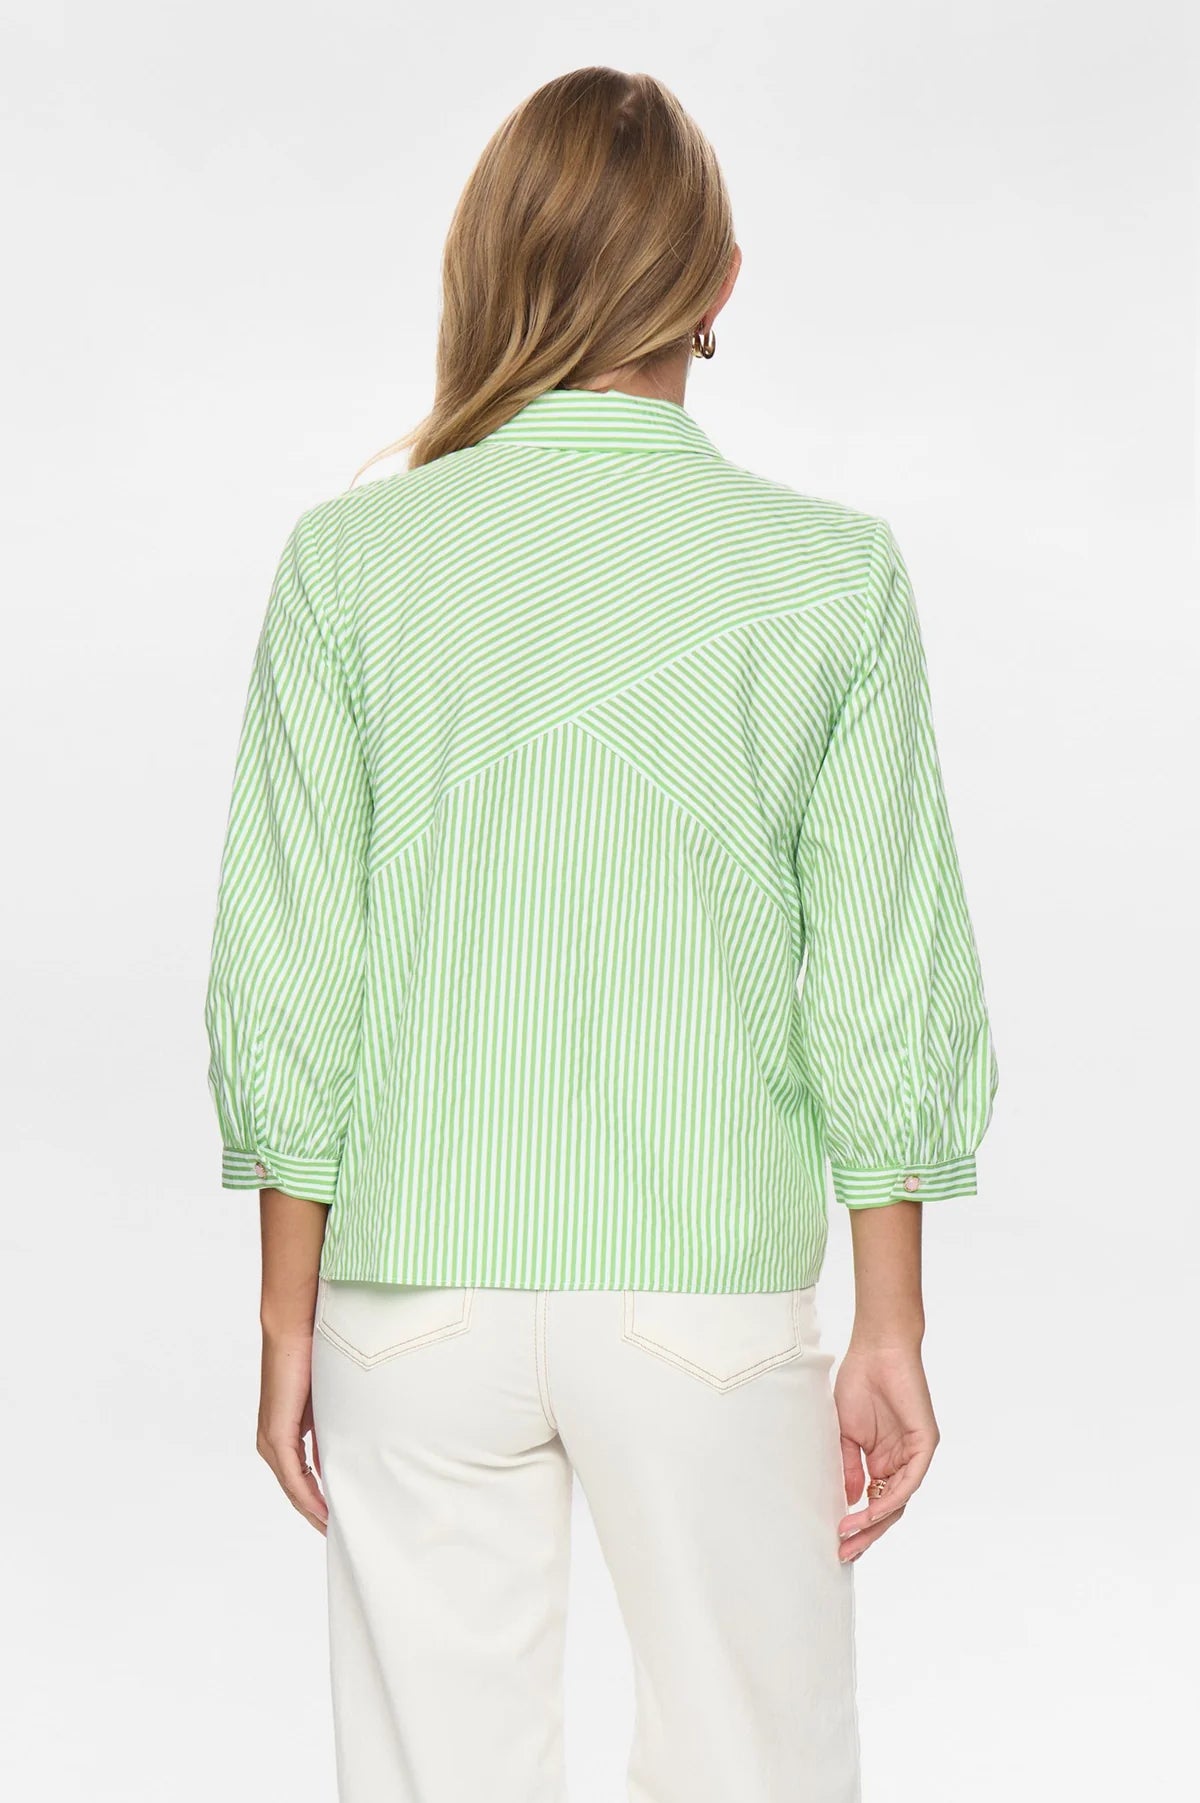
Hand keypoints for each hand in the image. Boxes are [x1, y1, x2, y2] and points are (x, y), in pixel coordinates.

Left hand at [256, 1326, 328, 1534]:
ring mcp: (271, 1440)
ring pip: (293, 1489)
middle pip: (295, 1492)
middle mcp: (270, 1442)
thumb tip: (348, 1449)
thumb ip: (330, 1427)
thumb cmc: (312, 1356)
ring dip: (313, 1511)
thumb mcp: (326, 1402)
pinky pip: (294, 1476)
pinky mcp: (276, 1434)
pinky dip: (309, 1496)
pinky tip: (324, 1511)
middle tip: (341, 1535)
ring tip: (335, 1529)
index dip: (318, 1501)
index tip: (340, 1518)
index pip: (300, 1479)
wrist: (293, 1329)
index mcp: (282, 1434)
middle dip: (317, 1514)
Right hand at [833, 1341, 938, 1561]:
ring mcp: (914, 1455)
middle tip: (843, 1553)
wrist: (876, 1350)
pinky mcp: (924, 1444)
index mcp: (883, 1460)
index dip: (857, 1526)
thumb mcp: (845, 1433)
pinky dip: (890, 1499)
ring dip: (875, 1523)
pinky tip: (870, 1511)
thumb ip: (849, 1467)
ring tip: (850, 1536)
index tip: (836, 1543)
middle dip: (865, 1534)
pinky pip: (910, 1481)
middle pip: (887, 1510)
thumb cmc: (859, 1383)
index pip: (874, 1504)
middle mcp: (901, 1462)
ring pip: (899, 1502)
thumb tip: (850, 1502)